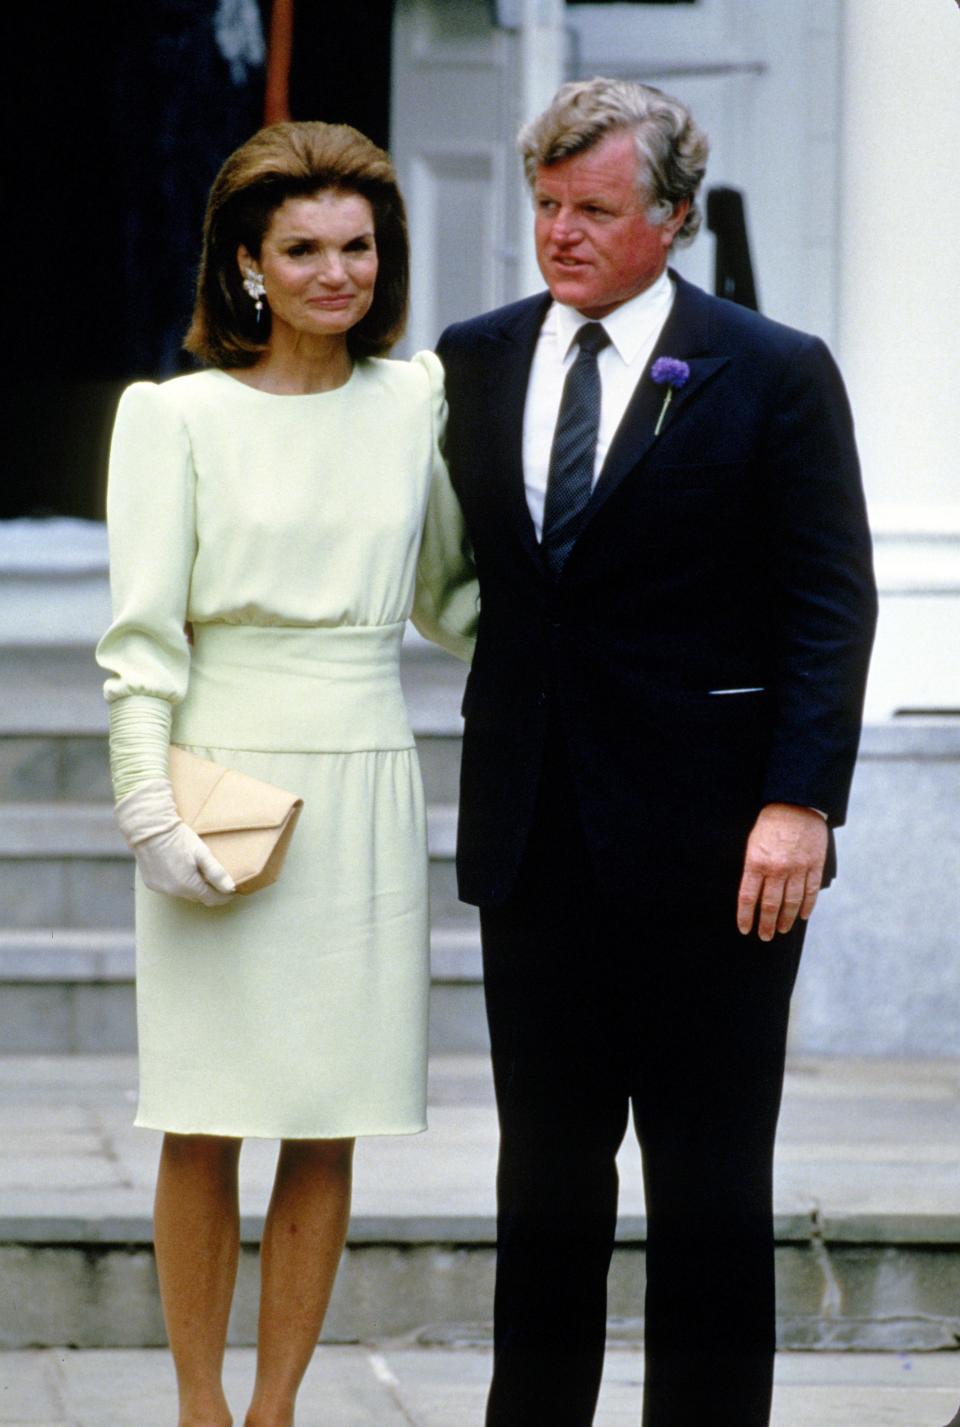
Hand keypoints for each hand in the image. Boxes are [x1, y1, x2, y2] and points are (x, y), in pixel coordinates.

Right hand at [115, 779, 235, 906]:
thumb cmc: (177, 837)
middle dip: (208, 891)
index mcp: (187, 885)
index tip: (231, 891)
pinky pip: (170, 888)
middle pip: (197, 896)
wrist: (149, 828)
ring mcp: (160, 888)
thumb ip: (216, 872)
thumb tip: (230, 888)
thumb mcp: (201, 852)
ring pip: (183, 893)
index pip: (211, 899)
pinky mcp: (151, 883)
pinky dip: (177, 883)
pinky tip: (180, 870)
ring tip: (199, 873)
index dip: (223, 897)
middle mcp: (172, 891)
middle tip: (217, 880)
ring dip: (192, 887)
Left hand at [736, 803, 826, 941]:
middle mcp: (777, 869)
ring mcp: (798, 868)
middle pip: (770, 905)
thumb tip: (751, 893)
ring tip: (781, 929)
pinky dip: (806, 906)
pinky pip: (810, 892)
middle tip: (765, 936)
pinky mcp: (814, 865)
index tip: (745, 929)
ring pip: (791, 902)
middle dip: (767, 924)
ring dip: (786, 919)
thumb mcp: (752, 843)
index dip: (746, 917)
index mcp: (756, 862)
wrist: (795, 805)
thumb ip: (752, 868)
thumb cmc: (770, 823)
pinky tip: (802, 915)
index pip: (748, 898)